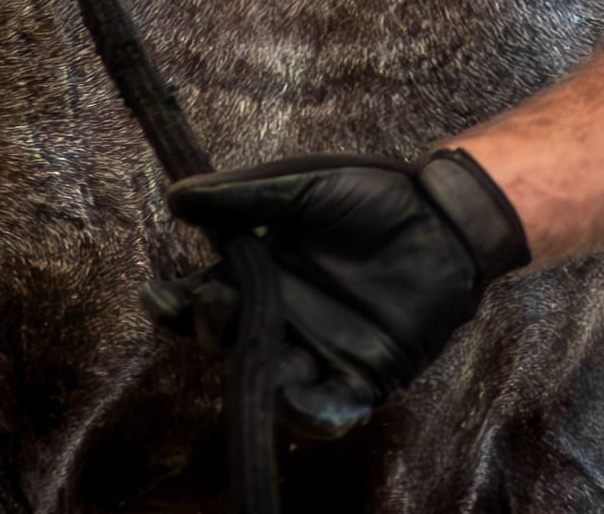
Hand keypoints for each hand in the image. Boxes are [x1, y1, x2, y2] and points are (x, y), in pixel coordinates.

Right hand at [144, 149, 529, 439]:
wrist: (443, 217)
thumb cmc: (372, 195)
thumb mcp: (303, 186)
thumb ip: (244, 196)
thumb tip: (176, 196)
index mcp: (260, 274)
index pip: (203, 298)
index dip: (176, 304)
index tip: (160, 297)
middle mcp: (282, 317)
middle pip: (229, 341)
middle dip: (215, 327)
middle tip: (217, 301)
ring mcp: (319, 351)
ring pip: (274, 383)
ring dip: (259, 381)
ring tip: (257, 363)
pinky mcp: (362, 377)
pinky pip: (330, 408)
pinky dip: (315, 416)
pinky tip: (304, 404)